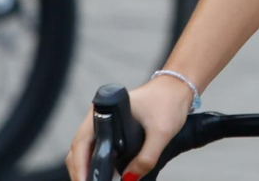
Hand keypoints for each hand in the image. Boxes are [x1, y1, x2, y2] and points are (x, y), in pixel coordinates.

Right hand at [65, 76, 191, 180]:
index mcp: (104, 110)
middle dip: (81, 171)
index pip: (81, 143)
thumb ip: (147, 158)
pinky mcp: (113, 130)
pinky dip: (98, 165)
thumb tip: (129, 180)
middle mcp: (99, 117)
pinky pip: (99, 150)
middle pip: (80, 150)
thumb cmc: (169, 101)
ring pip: (87, 151)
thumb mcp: (162, 132)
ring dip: (89, 169)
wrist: (178, 88)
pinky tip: (104, 176)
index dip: (79, 167)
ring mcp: (105, 124)